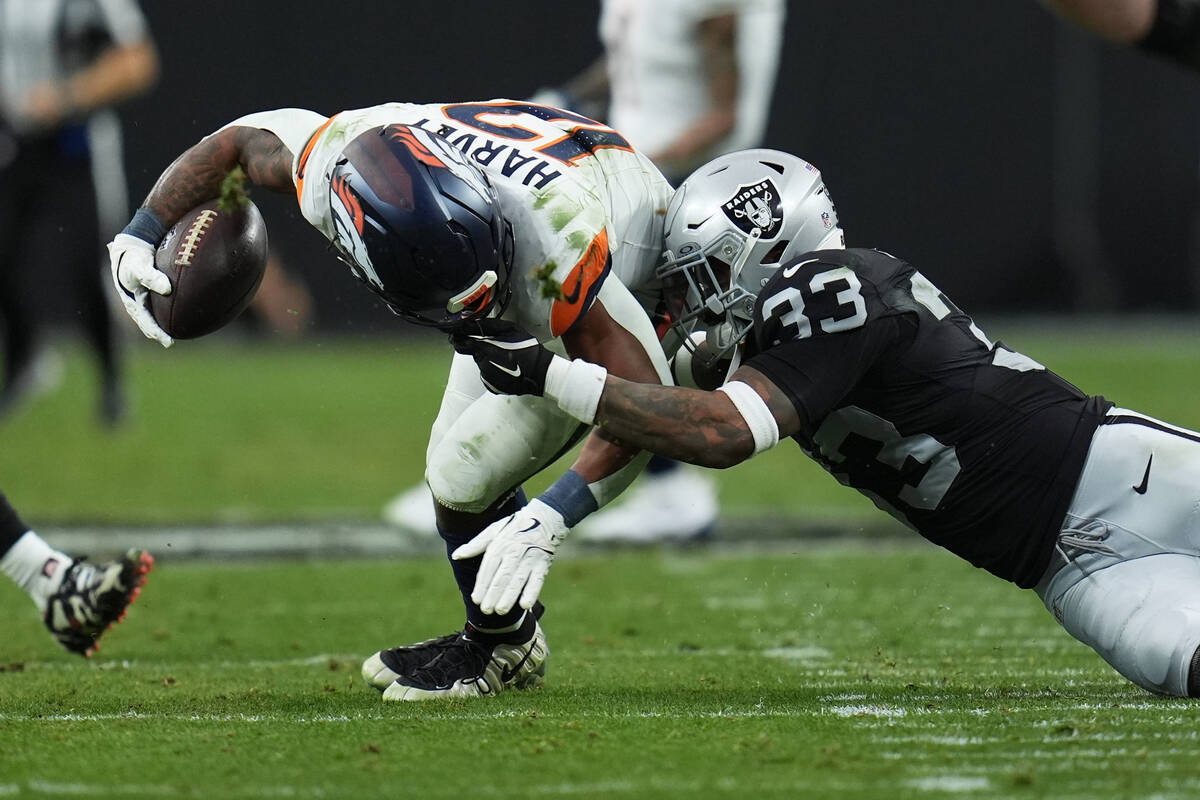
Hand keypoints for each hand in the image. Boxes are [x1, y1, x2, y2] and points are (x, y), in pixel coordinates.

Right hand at [107, 233, 172, 347]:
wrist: (130, 247)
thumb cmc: (134, 258)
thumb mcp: (140, 267)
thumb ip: (152, 277)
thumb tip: (167, 289)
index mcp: (132, 302)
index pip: (146, 322)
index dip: (157, 333)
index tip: (168, 342)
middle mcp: (136, 303)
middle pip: (148, 323)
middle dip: (158, 333)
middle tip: (170, 342)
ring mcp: (141, 299)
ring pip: (153, 316)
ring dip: (163, 324)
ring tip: (179, 331)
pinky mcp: (148, 293)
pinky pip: (158, 306)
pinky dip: (167, 311)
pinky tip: (182, 312)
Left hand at [451, 318, 553, 395]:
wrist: (540, 372)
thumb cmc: (527, 349)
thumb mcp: (509, 329)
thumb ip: (486, 325)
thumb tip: (469, 322)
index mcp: (484, 349)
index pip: (460, 344)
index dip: (459, 338)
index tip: (460, 335)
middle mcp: (482, 365)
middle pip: (474, 353)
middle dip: (482, 348)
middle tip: (499, 346)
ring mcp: (486, 377)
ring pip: (481, 364)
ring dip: (489, 359)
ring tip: (507, 358)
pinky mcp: (491, 386)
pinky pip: (487, 375)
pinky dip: (493, 371)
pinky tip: (507, 368)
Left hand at [451, 499, 567, 614]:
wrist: (545, 519)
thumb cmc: (514, 527)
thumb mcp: (493, 530)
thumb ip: (475, 545)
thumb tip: (456, 556)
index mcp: (500, 545)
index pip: (489, 568)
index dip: (482, 584)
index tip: (476, 600)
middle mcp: (514, 552)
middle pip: (502, 576)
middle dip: (493, 594)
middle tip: (486, 610)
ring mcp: (529, 559)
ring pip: (518, 580)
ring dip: (509, 596)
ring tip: (500, 611)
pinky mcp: (543, 565)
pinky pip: (537, 580)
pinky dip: (531, 592)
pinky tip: (524, 605)